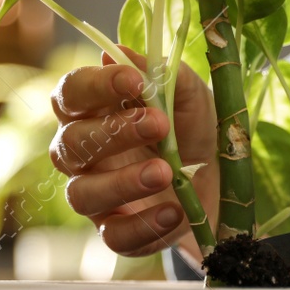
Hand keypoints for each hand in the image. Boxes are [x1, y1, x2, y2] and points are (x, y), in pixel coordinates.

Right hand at [49, 50, 217, 256]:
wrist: (219, 182)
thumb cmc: (192, 129)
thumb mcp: (191, 97)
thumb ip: (162, 75)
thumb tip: (121, 54)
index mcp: (91, 110)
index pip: (71, 93)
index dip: (96, 85)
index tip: (135, 82)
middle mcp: (80, 153)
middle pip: (70, 143)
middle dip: (114, 132)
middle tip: (159, 125)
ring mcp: (94, 194)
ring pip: (82, 194)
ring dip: (123, 182)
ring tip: (166, 173)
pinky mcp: (114, 230)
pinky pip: (113, 236)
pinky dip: (143, 226)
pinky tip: (174, 212)